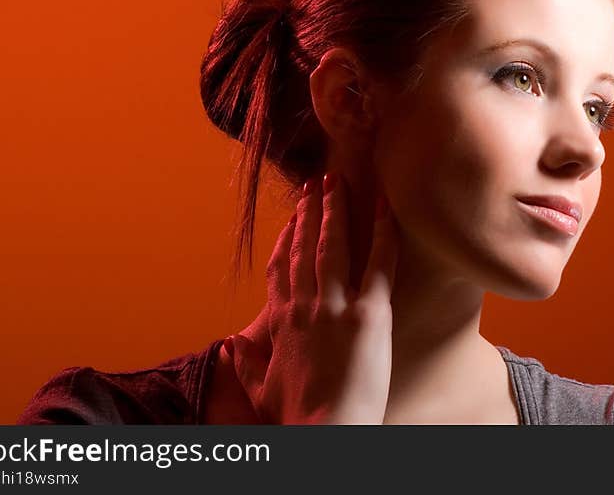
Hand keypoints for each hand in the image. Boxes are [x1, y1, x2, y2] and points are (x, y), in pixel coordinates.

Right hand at [229, 173, 398, 423]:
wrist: (324, 434)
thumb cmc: (295, 418)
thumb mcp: (260, 389)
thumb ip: (243, 362)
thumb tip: (227, 342)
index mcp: (282, 321)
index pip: (281, 268)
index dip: (286, 239)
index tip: (293, 218)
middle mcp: (306, 305)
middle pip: (304, 247)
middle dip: (310, 211)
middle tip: (316, 182)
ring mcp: (337, 306)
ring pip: (334, 245)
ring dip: (335, 209)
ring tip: (337, 180)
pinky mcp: (369, 313)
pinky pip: (378, 263)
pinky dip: (383, 231)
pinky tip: (386, 206)